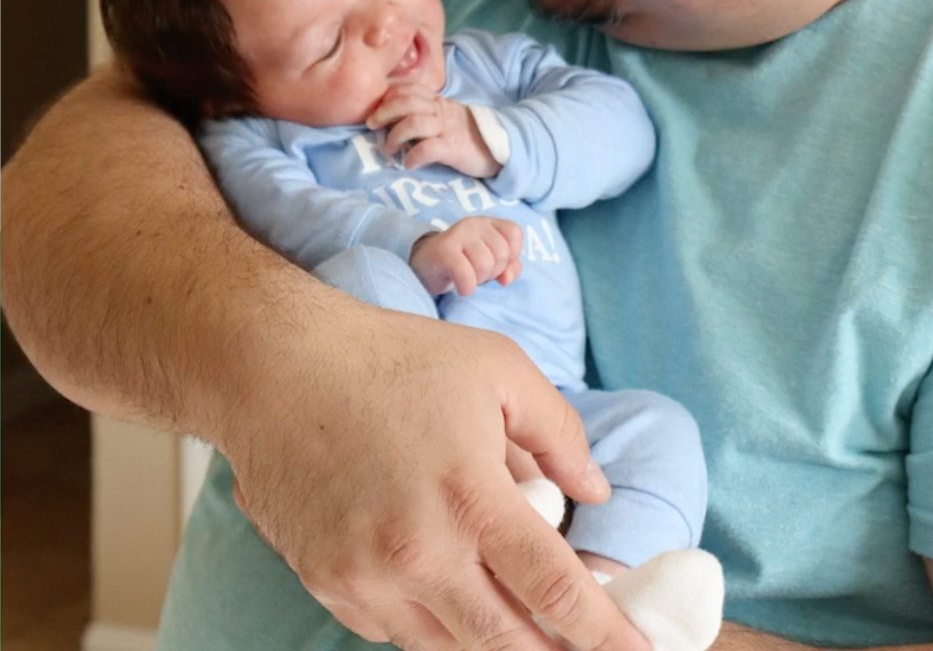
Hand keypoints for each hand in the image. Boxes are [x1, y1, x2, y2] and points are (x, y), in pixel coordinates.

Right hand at [224, 301, 648, 650]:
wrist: (277, 367)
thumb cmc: (394, 359)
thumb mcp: (498, 368)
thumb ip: (557, 432)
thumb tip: (593, 492)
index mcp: (472, 497)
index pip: (557, 592)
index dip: (605, 632)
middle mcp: (421, 553)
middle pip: (508, 643)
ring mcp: (367, 579)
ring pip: (450, 649)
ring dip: (495, 645)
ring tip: (525, 629)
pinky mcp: (328, 585)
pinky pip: (394, 632)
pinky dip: (432, 627)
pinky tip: (452, 598)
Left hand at [368, 84, 500, 176]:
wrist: (499, 148)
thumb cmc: (468, 135)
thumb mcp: (447, 116)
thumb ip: (426, 112)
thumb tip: (395, 119)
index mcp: (438, 102)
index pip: (409, 89)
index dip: (389, 97)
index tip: (376, 111)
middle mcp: (440, 111)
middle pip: (406, 103)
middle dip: (384, 113)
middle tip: (372, 126)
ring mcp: (446, 130)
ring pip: (413, 123)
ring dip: (395, 136)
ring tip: (390, 150)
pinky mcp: (453, 149)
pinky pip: (428, 149)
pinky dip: (413, 157)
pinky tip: (408, 164)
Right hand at [411, 216, 523, 295]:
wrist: (425, 266)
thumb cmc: (464, 264)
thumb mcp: (491, 265)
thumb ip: (509, 268)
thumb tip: (506, 278)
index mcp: (489, 223)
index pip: (515, 233)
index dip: (511, 255)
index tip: (496, 264)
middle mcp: (475, 223)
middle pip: (501, 253)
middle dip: (493, 272)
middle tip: (477, 273)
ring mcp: (458, 233)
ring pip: (485, 265)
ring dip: (478, 280)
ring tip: (468, 278)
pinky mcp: (444, 250)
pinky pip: (466, 275)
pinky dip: (466, 288)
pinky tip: (461, 288)